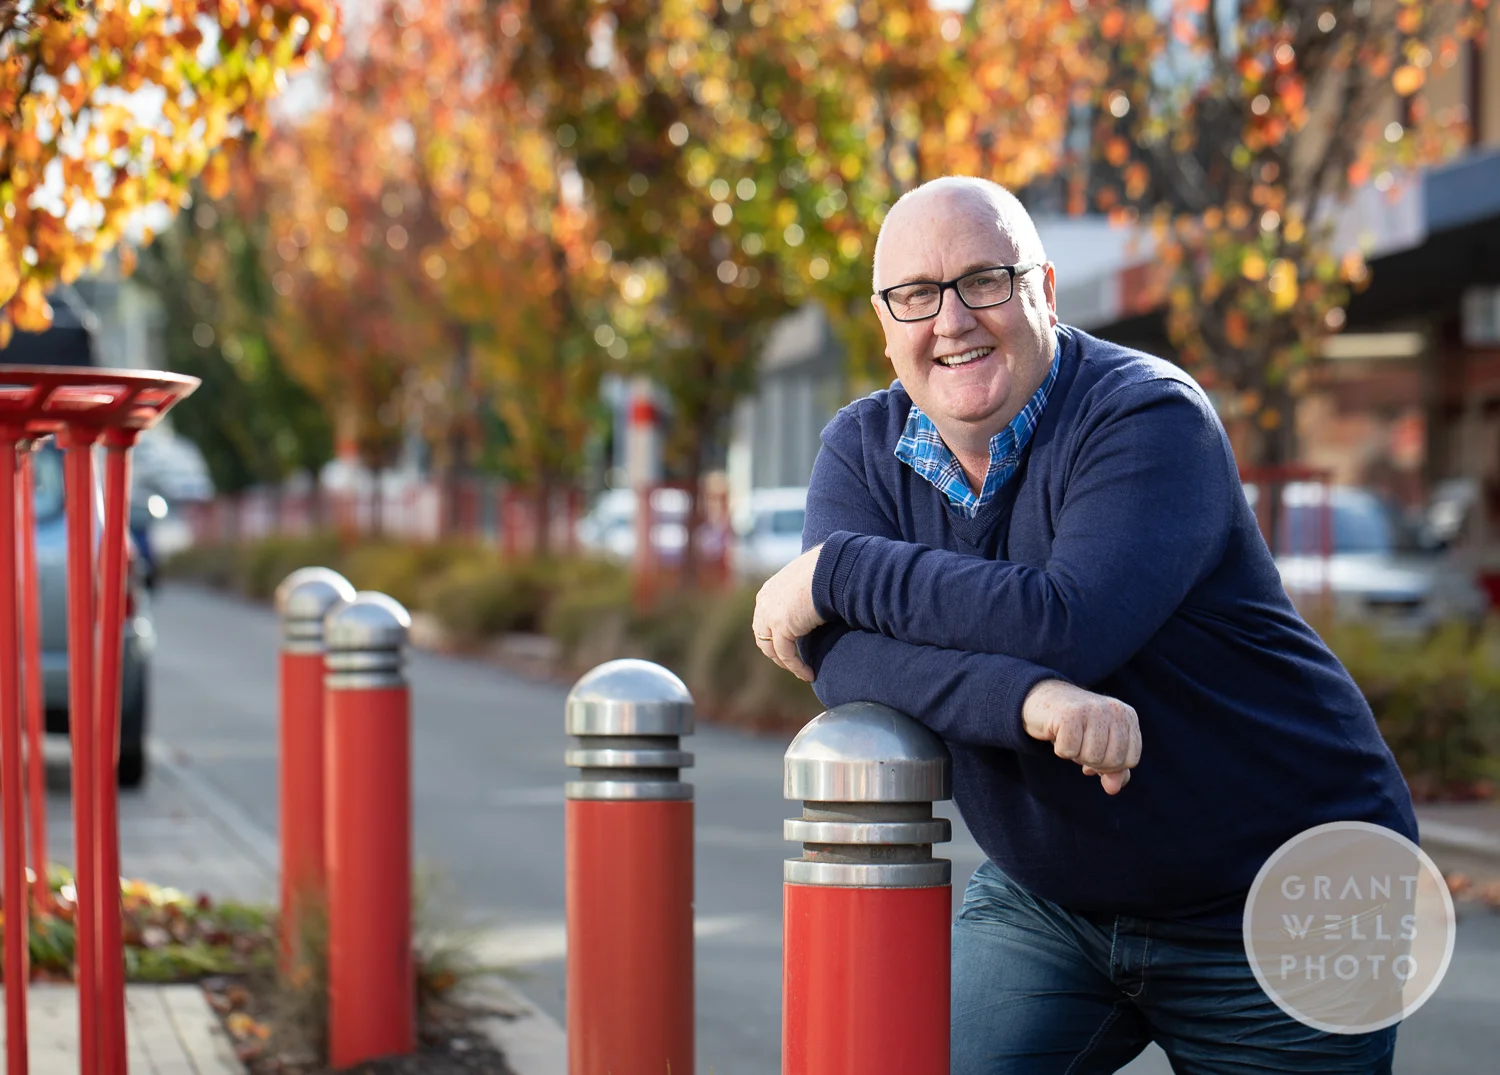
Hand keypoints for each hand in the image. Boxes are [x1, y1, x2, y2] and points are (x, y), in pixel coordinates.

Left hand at [751, 544, 825, 681]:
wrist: (830, 569)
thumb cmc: (826, 570)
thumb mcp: (807, 581)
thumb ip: (803, 592)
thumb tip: (818, 596)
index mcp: (768, 592)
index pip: (764, 620)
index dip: (775, 636)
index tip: (790, 647)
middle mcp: (764, 604)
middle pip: (763, 637)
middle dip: (777, 652)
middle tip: (793, 663)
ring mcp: (769, 616)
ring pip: (772, 649)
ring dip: (786, 663)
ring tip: (802, 671)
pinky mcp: (781, 628)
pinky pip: (786, 655)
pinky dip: (797, 667)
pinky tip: (809, 674)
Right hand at [1022, 679, 1141, 794]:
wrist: (1045, 698)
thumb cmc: (1077, 726)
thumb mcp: (1101, 747)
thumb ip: (1114, 770)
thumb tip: (1113, 788)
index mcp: (1127, 717)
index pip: (1131, 760)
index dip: (1111, 766)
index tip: (1097, 753)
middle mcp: (1114, 710)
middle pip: (1112, 761)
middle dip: (1093, 762)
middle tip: (1081, 745)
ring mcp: (1092, 710)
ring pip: (1091, 757)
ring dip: (1076, 755)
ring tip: (1071, 738)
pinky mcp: (1068, 714)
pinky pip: (1069, 751)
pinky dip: (1060, 749)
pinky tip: (1058, 734)